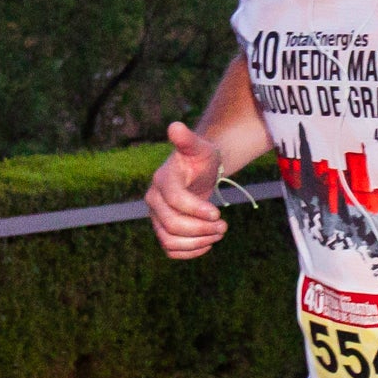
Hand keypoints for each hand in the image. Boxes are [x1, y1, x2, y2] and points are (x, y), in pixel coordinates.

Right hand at [149, 120, 226, 258]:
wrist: (198, 172)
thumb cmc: (201, 158)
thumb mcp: (199, 146)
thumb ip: (187, 140)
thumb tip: (175, 126)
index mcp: (162, 180)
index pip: (175, 201)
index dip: (197, 210)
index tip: (218, 214)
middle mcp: (153, 200)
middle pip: (172, 225)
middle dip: (201, 229)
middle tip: (224, 226)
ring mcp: (156, 217)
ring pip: (169, 241)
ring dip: (198, 243)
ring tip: (219, 234)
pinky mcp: (163, 231)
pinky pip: (171, 250)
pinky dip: (190, 252)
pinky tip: (208, 243)